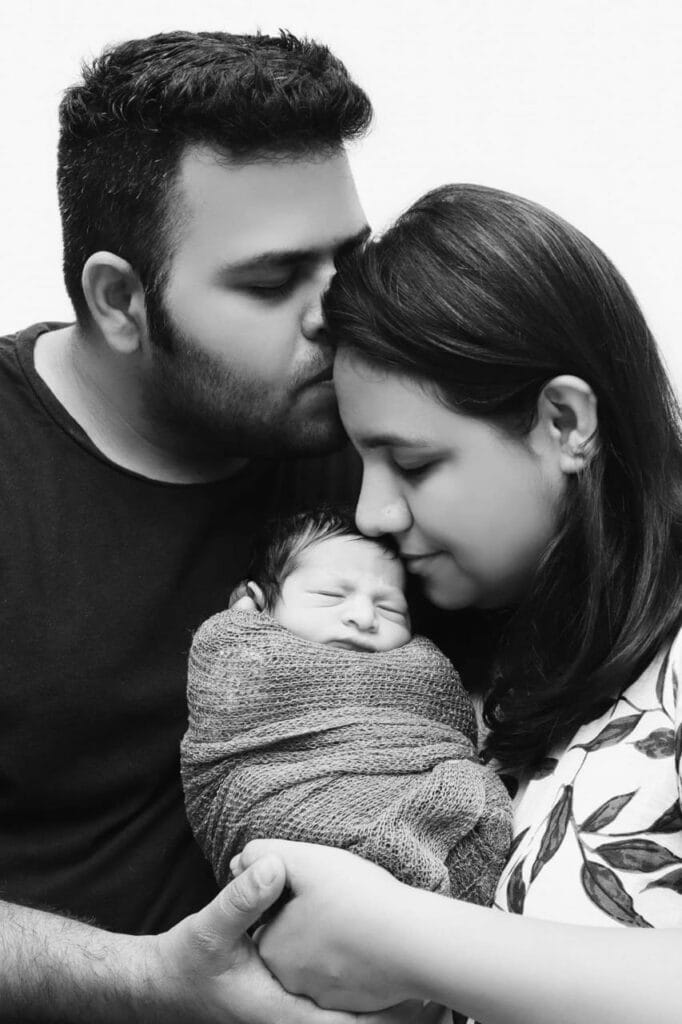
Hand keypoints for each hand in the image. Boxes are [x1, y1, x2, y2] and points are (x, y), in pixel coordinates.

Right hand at [149, 854, 423, 1023]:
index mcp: (281, 1012)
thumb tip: (273, 865)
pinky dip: (365, 1000)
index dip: (384, 1019)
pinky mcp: (294, 1000)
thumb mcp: (209, 930)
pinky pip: (337, 1008)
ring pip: (351, 1019)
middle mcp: (292, 1018)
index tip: (423, 1004)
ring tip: (435, 998)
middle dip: (397, 1017)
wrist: (169, 984)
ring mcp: (295, 1012)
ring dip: (387, 1010)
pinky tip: (389, 978)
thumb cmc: (189, 963)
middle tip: (444, 1003)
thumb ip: (242, 901)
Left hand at [232, 840, 418, 1012]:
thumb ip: (266, 855)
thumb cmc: (358, 898)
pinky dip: (358, 956)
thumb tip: (243, 859)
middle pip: (295, 938)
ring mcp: (324, 997)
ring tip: (361, 913)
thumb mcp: (305, 860)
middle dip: (312, 917)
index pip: (271, 915)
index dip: (294, 893)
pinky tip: (376, 936)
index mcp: (273, 948)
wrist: (416, 945)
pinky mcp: (355, 1004)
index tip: (318, 883)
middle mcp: (291, 981)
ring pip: (322, 956)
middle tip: (340, 895)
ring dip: (335, 937)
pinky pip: (349, 973)